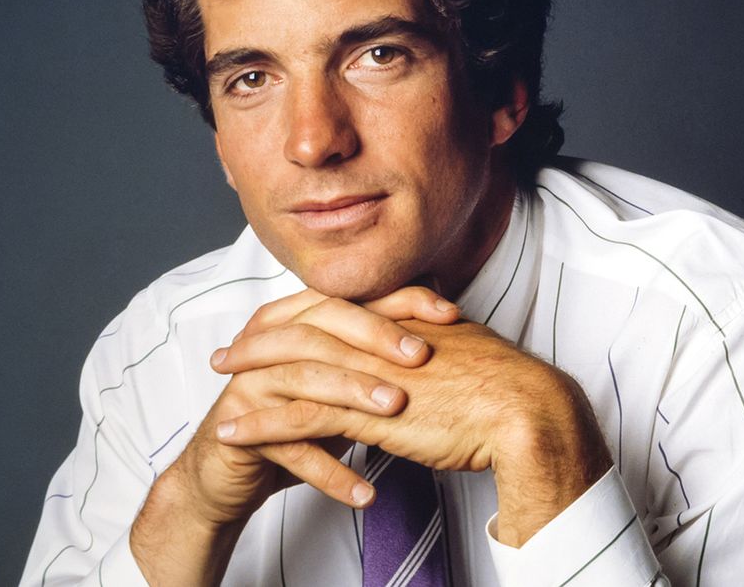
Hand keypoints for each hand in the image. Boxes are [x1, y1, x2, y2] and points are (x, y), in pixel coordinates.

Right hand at [131, 287, 459, 584]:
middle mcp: (269, 345)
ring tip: (395, 413)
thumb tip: (443, 328)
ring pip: (305, 380)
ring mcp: (251, 384)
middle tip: (421, 356)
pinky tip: (364, 493)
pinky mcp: (240, 429)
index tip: (447, 314)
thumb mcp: (339, 380)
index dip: (398, 301)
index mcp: (295, 322)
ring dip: (353, 395)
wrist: (228, 469)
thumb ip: (375, 354)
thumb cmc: (293, 417)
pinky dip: (330, 472)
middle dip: (374, 338)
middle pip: (322, 328)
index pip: (349, 298)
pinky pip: (290, 449)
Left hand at [213, 317, 612, 543]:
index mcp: (400, 319)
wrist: (526, 411)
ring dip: (249, 375)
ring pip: (292, 369)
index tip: (272, 323)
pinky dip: (261, 424)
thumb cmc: (506, 388)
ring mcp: (369, 373)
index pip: (336, 310)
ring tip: (218, 382)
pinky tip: (234, 432)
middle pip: (303, 328)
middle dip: (260, 337)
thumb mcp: (466, 350)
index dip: (299, 315)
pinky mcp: (367, 412)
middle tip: (228, 347)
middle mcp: (378, 338)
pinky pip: (299, 418)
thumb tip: (433, 339)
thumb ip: (439, 341)